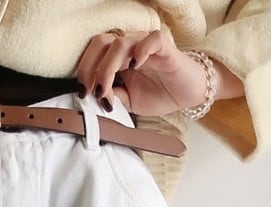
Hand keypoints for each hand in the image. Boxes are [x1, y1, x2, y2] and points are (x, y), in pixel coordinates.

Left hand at [74, 28, 218, 116]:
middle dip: (90, 67)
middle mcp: (130, 47)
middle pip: (102, 42)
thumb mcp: (129, 102)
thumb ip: (113, 98)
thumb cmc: (159, 93)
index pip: (94, 53)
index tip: (83, 93)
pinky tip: (135, 66)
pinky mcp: (165, 47)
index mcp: (118, 58)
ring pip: (120, 43)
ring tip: (106, 89)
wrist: (186, 94)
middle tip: (90, 90)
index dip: (84, 70)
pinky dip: (140, 51)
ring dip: (108, 67)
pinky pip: (151, 40)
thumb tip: (95, 99)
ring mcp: (146, 45)